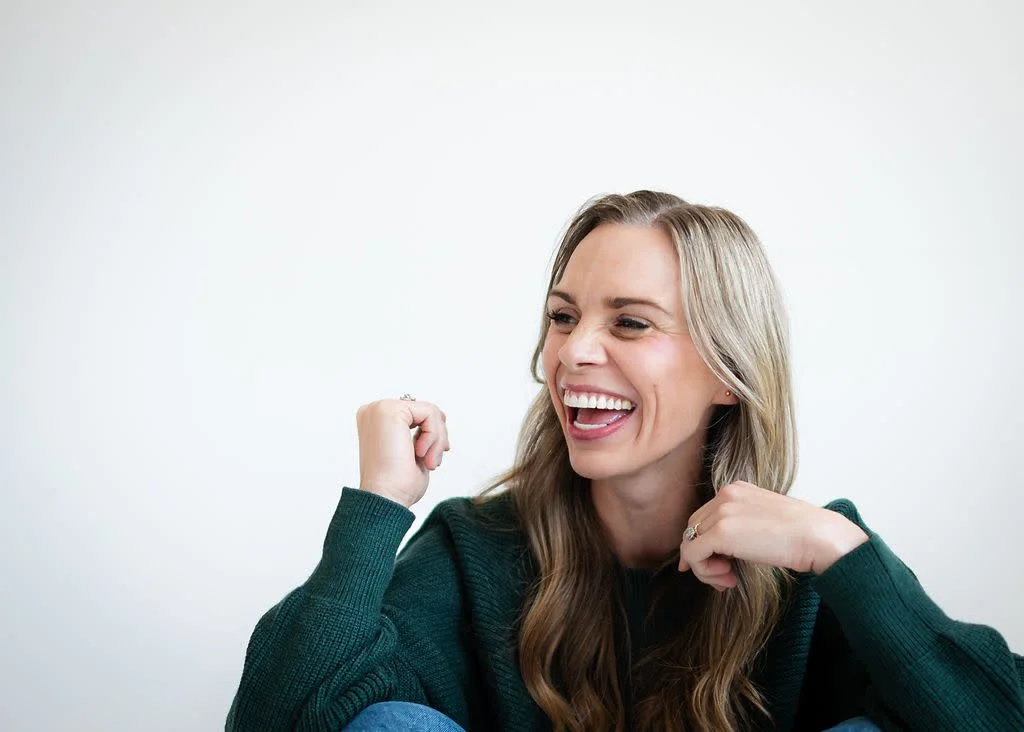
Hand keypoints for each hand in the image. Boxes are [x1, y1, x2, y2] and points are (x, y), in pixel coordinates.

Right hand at [356, 398, 450, 507]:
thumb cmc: (397, 485)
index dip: (433, 433)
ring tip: (429, 463)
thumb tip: (440, 417)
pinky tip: (421, 453)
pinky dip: (434, 436)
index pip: (415, 415)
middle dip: (438, 437)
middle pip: (424, 410)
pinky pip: (429, 413)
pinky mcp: (390, 410)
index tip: (435, 457)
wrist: (385, 498)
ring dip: (437, 440)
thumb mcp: (412, 453)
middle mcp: (374, 411)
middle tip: (433, 463)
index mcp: (376, 422)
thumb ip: (420, 433)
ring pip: (430, 411)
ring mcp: (380, 409)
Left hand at [677, 481, 868, 590]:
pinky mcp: (720, 533)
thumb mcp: (765, 521)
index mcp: (736, 489)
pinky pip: (693, 554)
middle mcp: (725, 495)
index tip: (718, 565)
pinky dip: (704, 572)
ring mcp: (721, 512)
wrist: (819, 537)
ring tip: (728, 580)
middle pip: (693, 529)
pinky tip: (728, 578)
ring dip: (705, 568)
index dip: (705, 543)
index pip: (705, 516)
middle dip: (703, 557)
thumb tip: (719, 550)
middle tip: (725, 577)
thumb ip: (741, 526)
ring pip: (690, 543)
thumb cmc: (801, 535)